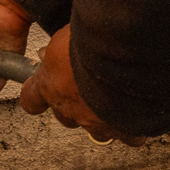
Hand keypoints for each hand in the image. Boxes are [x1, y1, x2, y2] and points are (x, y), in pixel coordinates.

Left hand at [17, 26, 146, 144]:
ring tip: (115, 98)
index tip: (39, 88)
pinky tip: (139, 113)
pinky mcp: (124, 130)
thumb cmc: (95, 39)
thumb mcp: (67, 34)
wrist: (129, 56)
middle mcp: (70, 108)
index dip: (35, 95)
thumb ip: (61, 49)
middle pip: (65, 116)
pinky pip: (128, 136)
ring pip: (95, 128)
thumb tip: (62, 47)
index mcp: (50, 84)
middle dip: (74, 103)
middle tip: (86, 85)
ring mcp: (96, 122)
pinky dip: (132, 127)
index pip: (31, 99)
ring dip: (102, 116)